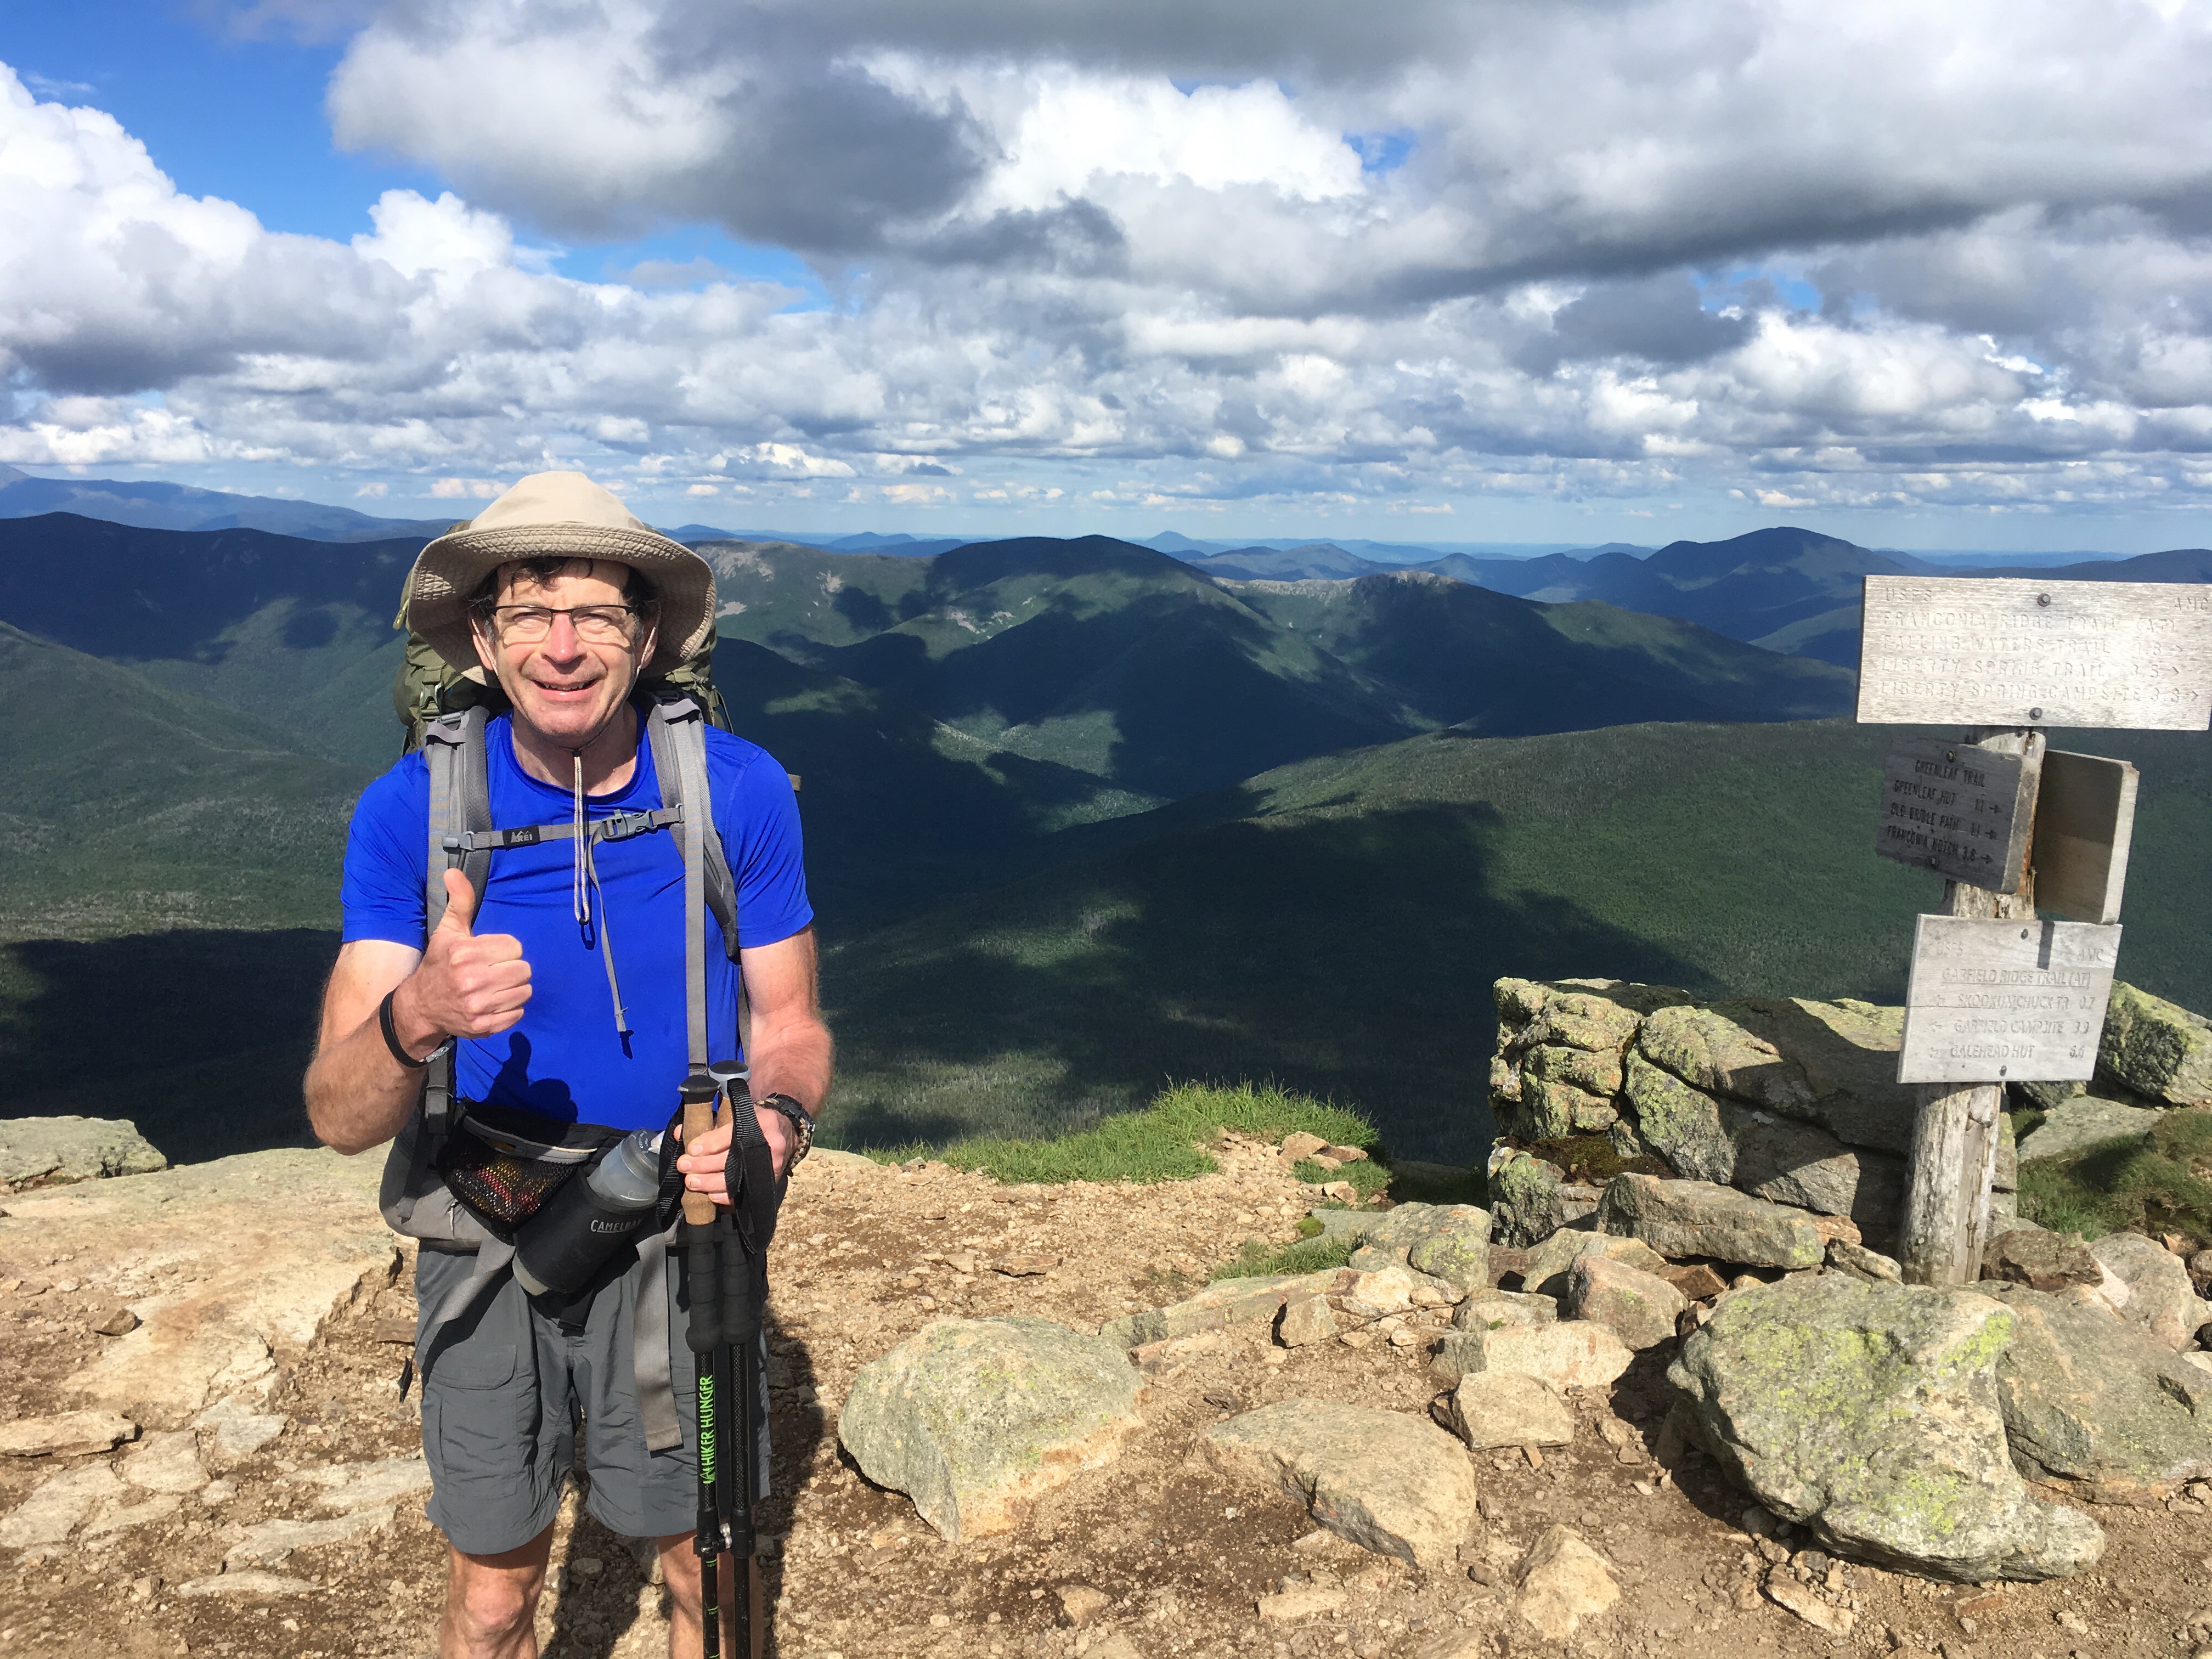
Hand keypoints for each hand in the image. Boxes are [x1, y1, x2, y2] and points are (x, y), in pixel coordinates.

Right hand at [388, 870, 530, 1056]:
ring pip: (524, 991)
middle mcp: (471, 981)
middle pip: (523, 970)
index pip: (515, 947)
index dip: (505, 950)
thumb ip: (459, 902)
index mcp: (465, 954)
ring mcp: (478, 1006)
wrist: (421, 1006)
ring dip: (514, 988)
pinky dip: (510, 1008)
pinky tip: (493, 1002)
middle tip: (494, 971)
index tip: (490, 954)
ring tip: (495, 986)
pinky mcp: (484, 1027)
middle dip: (511, 969)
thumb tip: (453, 872)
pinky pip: (519, 1013)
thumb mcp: (448, 931)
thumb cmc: (440, 964)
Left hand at [676, 1101, 798, 1202]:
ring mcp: (771, 1164)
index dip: (709, 1143)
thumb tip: (680, 1133)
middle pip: (731, 1159)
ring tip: (691, 1182)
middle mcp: (768, 1143)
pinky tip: (710, 1194)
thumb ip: (711, 1124)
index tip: (691, 1149)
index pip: (730, 1134)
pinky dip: (725, 1196)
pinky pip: (745, 1193)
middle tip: (684, 1166)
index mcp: (760, 1120)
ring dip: (709, 1183)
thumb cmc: (758, 1121)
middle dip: (703, 1165)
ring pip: (736, 1179)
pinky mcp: (770, 1180)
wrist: (786, 1131)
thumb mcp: (738, 1114)